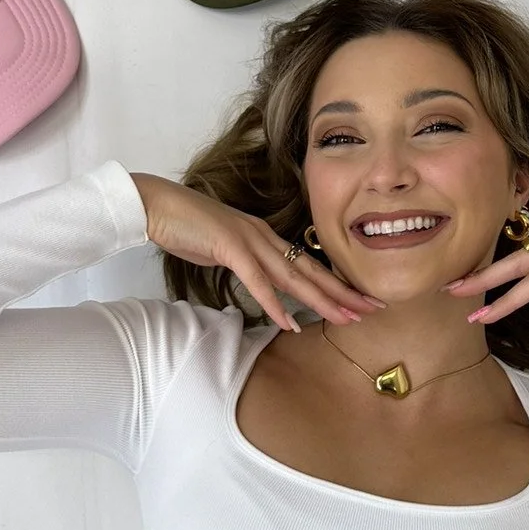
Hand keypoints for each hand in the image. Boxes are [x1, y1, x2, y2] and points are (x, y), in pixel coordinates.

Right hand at [130, 173, 383, 332]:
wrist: (156, 205)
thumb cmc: (187, 227)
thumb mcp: (225, 250)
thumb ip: (247, 265)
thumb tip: (261, 284)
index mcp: (265, 238)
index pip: (308, 265)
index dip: (336, 284)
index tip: (360, 301)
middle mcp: (264, 237)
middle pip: (311, 271)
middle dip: (343, 293)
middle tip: (372, 310)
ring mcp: (249, 240)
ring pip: (293, 276)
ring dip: (320, 300)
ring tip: (344, 319)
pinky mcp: (229, 248)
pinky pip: (257, 281)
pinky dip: (274, 303)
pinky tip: (290, 323)